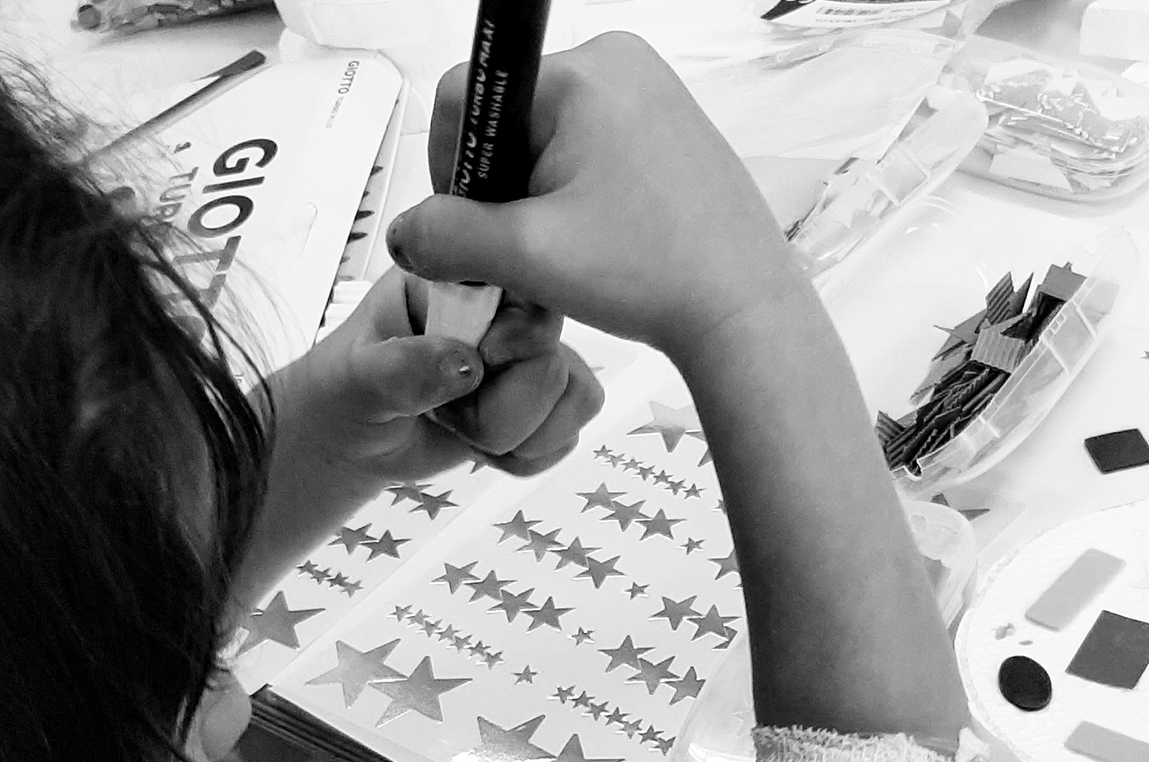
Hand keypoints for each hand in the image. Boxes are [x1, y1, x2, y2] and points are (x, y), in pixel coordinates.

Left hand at [275, 268, 601, 481]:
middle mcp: (512, 309)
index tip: (462, 369)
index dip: (504, 347)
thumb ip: (402, 368)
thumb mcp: (356, 376)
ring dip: (513, 437)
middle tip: (446, 410)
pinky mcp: (549, 400)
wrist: (354, 435)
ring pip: (576, 399)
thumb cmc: (348, 387)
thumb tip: (465, 365)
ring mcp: (535, 355)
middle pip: (554, 364)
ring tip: (462, 425)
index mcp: (468, 275)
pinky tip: (485, 446)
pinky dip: (526, 457)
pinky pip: (570, 435)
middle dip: (498, 413)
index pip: (531, 291)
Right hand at [384, 34, 811, 360]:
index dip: (449, 167)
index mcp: (582, 72)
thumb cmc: (653, 273)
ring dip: (536, 197)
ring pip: (548, 138)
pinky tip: (595, 243)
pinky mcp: (667, 127)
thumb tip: (405, 233)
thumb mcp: (526, 255)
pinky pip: (591, 148)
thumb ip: (446, 236)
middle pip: (509, 118)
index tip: (468, 228)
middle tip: (521, 252)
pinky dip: (575, 196)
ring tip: (564, 254)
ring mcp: (649, 92)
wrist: (743, 311)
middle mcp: (619, 64)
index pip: (468, 97)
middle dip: (500, 188)